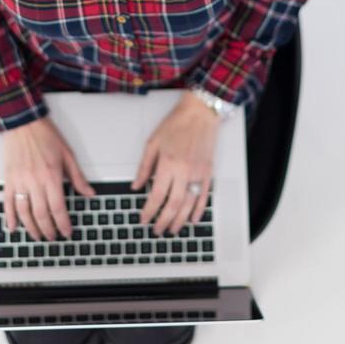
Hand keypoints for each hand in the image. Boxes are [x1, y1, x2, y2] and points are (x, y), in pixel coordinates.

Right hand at [0, 115, 95, 240]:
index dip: (63, 224)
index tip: (67, 232)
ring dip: (31, 227)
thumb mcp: (68, 155)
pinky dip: (9, 217)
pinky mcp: (9, 179)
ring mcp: (20, 181)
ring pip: (24, 212)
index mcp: (51, 176)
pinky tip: (13, 227)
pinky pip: (8, 202)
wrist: (24, 124)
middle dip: (48, 230)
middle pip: (41, 214)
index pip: (58, 208)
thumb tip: (89, 193)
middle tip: (53, 237)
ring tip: (37, 236)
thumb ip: (77, 178)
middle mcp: (34, 181)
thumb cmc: (46, 136)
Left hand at [132, 92, 220, 236]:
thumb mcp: (152, 143)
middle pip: (173, 204)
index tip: (143, 219)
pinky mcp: (208, 172)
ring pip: (189, 204)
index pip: (156, 195)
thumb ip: (144, 167)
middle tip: (157, 230)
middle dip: (164, 221)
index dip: (149, 211)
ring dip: (180, 220)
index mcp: (168, 164)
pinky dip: (199, 210)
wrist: (200, 114)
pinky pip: (204, 196)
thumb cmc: (176, 125)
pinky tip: (193, 219)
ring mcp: (198, 173)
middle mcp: (184, 171)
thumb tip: (136, 186)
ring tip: (172, 229)